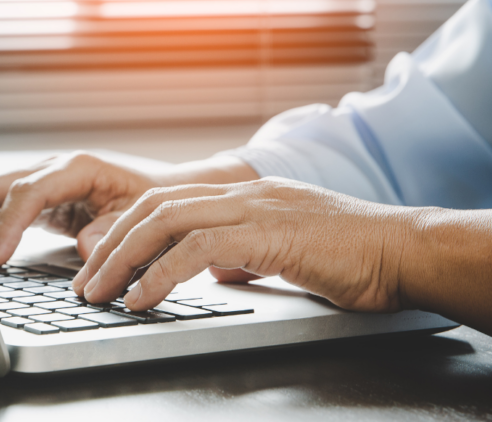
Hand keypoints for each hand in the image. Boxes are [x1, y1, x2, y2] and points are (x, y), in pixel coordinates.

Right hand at [0, 151, 258, 266]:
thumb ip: (114, 229)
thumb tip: (85, 247)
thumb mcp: (144, 215)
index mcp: (79, 168)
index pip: (30, 192)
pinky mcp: (44, 200)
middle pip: (1, 184)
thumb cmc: (158, 200)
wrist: (170, 192)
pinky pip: (5, 204)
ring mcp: (47, 182)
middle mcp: (57, 170)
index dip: (9, 225)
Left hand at [73, 177, 420, 313]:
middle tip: (85, 283)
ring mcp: (253, 207)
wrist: (406, 252)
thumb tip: (216, 270)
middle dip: (110, 245)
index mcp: (241, 195)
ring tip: (98, 294)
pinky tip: (141, 298)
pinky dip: (161, 273)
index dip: (125, 231)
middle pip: (152, 207)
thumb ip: (245, 254)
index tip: (100, 265)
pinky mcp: (267, 231)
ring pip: (165, 221)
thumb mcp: (285, 252)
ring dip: (123, 259)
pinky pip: (198, 248)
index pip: (165, 202)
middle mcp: (240, 193)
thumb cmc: (354, 257)